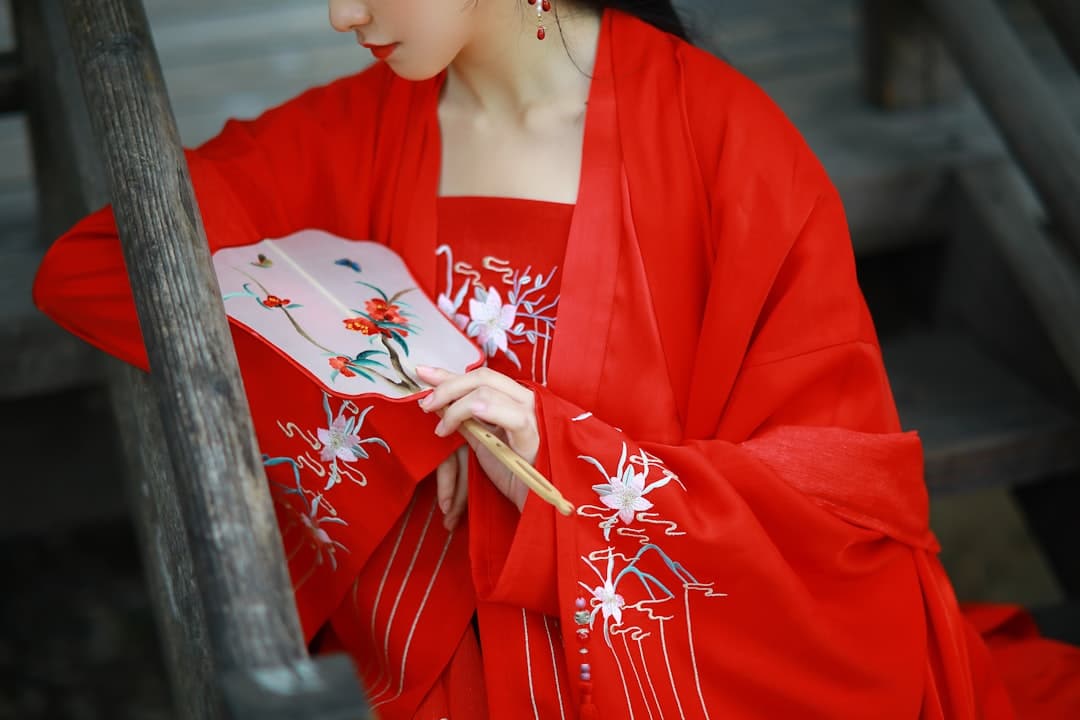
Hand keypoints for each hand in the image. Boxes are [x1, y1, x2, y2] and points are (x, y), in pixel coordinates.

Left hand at [417, 366, 538, 519]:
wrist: (536, 501)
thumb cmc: (512, 471)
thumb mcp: (481, 439)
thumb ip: (462, 417)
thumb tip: (436, 400)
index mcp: (514, 398)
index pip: (480, 376)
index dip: (449, 373)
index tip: (422, 373)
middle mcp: (525, 399)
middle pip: (483, 377)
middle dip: (448, 387)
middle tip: (426, 404)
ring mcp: (530, 414)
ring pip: (486, 391)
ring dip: (455, 405)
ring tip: (441, 428)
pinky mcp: (531, 433)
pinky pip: (503, 413)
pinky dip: (473, 413)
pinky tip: (454, 427)